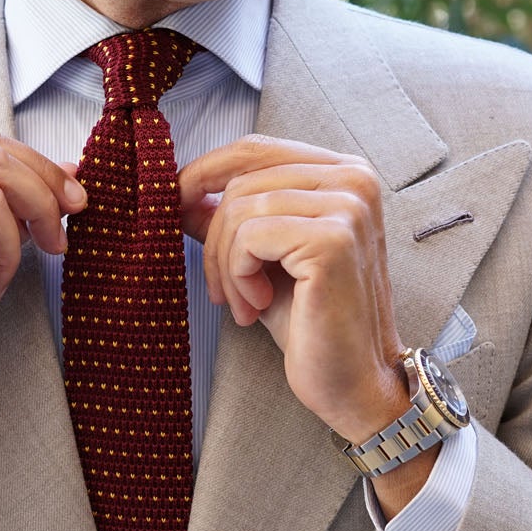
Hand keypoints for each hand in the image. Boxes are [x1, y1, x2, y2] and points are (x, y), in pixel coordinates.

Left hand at [176, 135, 409, 444]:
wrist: (352, 381)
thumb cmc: (312, 323)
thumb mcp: (262, 260)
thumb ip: (231, 220)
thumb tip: (182, 192)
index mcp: (344, 175)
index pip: (256, 149)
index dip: (206, 172)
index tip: (177, 204)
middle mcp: (354, 180)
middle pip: (242, 180)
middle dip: (215, 238)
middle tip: (222, 290)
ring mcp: (347, 207)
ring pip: (240, 209)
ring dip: (225, 265)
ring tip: (244, 304)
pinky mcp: (331, 241)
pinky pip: (249, 239)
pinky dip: (238, 276)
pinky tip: (257, 306)